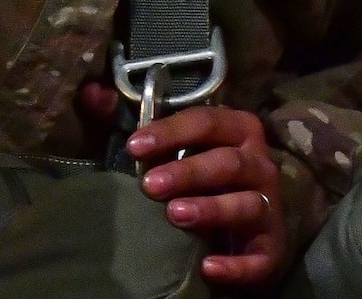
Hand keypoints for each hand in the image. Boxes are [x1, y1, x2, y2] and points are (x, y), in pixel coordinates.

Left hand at [128, 103, 287, 290]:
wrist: (254, 219)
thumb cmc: (205, 173)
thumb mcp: (178, 144)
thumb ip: (135, 123)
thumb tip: (89, 94)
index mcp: (238, 131)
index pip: (207, 122)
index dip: (172, 131)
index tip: (135, 146)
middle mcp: (259, 165)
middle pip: (227, 162)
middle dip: (188, 171)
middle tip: (150, 185)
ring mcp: (269, 207)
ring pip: (247, 205)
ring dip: (212, 209)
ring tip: (176, 215)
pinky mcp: (272, 249)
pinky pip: (259, 258)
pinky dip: (236, 265)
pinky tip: (207, 267)